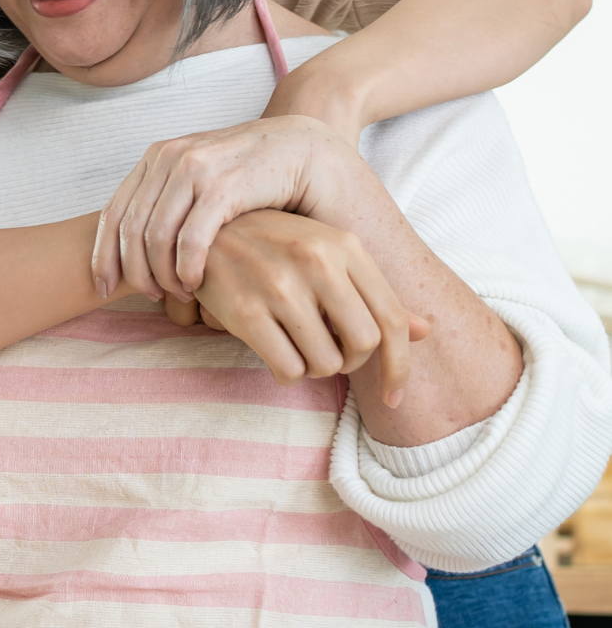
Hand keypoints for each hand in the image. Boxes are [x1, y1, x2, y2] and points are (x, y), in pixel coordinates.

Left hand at [93, 116, 343, 301]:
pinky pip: (189, 240)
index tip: (103, 288)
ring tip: (180, 293)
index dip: (102, 256)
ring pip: (154, 238)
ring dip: (162, 275)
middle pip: (128, 229)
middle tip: (150, 297)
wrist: (307, 149)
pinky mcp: (223, 185)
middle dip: (132, 272)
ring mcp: (194, 168)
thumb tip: (132, 251)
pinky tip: (196, 284)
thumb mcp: (201, 184)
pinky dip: (186, 270)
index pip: (112, 213)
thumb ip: (170, 205)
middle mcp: (169, 158)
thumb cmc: (254, 177)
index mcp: (158, 158)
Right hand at [181, 209, 429, 405]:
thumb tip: (425, 330)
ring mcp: (279, 285)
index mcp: (345, 246)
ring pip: (324, 363)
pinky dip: (285, 372)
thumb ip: (373, 292)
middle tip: (329, 355)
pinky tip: (274, 352)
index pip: (392, 320)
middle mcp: (317, 261)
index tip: (395, 397)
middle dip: (349, 364)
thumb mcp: (327, 253)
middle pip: (362, 346)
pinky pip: (286, 369)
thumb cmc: (272, 245)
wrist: (202, 230)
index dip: (400, 367)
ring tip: (295, 345)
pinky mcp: (244, 310)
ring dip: (313, 367)